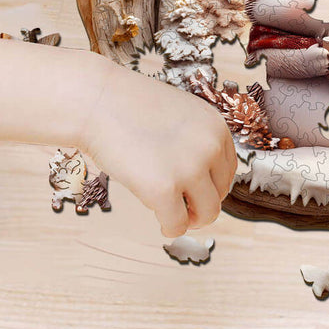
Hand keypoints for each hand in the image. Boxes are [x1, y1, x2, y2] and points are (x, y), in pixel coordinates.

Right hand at [80, 64, 237, 237]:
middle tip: (181, 205)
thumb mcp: (181, 115)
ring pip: (207, 214)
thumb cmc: (131, 107)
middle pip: (220, 193)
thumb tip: (203, 183)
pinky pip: (177, 225)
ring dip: (190, 218)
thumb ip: (197, 142)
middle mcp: (210, 146)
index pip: (229, 170)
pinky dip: (170, 227)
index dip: (211, 185)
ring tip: (173, 214)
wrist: (99, 100)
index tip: (195, 191)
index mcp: (216, 127)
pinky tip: (159, 220)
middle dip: (200, 203)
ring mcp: (189, 168)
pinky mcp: (164, 190)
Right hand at [304, 43, 328, 77]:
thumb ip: (318, 45)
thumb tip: (320, 43)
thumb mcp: (313, 47)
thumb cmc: (307, 55)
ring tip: (327, 65)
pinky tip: (326, 69)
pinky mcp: (323, 72)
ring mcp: (325, 67)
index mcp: (325, 54)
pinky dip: (328, 70)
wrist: (303, 64)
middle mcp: (326, 60)